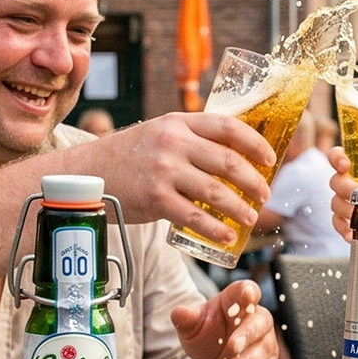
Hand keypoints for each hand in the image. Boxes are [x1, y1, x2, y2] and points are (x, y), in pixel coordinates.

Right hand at [57, 112, 274, 242]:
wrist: (87, 174)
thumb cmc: (129, 158)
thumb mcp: (159, 135)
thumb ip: (190, 141)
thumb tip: (232, 157)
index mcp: (178, 123)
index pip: (228, 127)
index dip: (255, 143)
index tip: (270, 160)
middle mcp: (173, 143)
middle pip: (228, 161)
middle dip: (253, 181)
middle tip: (264, 194)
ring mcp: (164, 172)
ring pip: (216, 192)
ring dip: (240, 209)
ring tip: (251, 218)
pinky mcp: (155, 199)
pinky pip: (194, 217)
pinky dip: (216, 229)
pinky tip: (227, 235)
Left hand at [170, 279, 277, 358]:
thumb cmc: (207, 338)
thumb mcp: (191, 329)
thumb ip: (186, 320)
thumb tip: (178, 312)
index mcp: (236, 302)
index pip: (246, 291)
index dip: (248, 292)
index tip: (247, 295)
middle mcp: (256, 319)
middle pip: (260, 322)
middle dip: (247, 335)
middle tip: (232, 347)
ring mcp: (266, 342)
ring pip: (263, 350)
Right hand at [326, 146, 357, 239]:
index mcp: (357, 168)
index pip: (337, 156)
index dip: (337, 158)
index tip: (345, 165)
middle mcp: (345, 183)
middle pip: (335, 182)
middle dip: (346, 188)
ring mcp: (342, 202)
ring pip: (335, 203)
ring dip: (346, 210)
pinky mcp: (342, 220)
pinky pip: (337, 224)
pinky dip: (344, 230)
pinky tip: (352, 235)